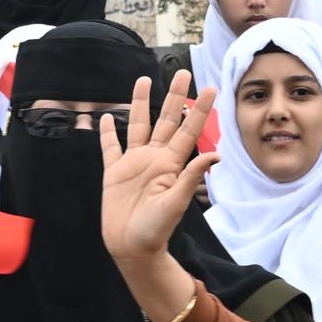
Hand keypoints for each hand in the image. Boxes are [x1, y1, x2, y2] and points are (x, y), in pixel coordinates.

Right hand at [98, 75, 219, 321]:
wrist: (132, 247)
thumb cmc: (156, 230)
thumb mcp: (176, 203)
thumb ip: (191, 176)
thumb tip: (216, 154)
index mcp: (171, 164)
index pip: (189, 130)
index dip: (200, 110)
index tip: (212, 88)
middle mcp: (154, 158)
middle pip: (166, 119)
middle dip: (174, 96)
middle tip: (183, 73)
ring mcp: (133, 163)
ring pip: (137, 125)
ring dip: (139, 103)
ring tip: (143, 80)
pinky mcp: (113, 172)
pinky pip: (110, 148)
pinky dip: (107, 133)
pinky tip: (105, 117)